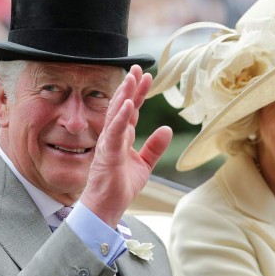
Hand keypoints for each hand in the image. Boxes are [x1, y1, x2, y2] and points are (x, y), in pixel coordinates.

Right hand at [80, 65, 172, 227]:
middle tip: (138, 68)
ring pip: (115, 115)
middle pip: (122, 106)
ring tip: (131, 78)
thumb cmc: (120, 187)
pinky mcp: (107, 154)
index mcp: (122, 138)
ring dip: (123, 96)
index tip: (146, 76)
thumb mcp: (144, 165)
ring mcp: (109, 144)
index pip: (131, 110)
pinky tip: (127, 104)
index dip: (138, 93)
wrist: (107, 207)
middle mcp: (114, 137)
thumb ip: (155, 147)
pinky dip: (121, 118)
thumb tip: (167, 129)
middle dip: (130, 87)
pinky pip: (114, 133)